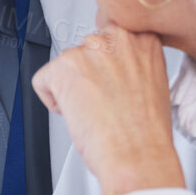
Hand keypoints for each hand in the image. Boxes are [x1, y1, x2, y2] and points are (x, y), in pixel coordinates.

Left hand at [32, 23, 185, 194]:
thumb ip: (133, 65)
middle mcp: (117, 38)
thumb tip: (113, 70)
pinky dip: (52, 101)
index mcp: (143, 39)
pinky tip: (75, 115)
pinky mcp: (63, 67)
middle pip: (87, 52)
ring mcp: (89, 50)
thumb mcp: (153, 84)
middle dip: (89, 77)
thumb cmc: (147, 133)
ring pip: (65, 66)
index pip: (111, 38)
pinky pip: (42, 81)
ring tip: (95, 112)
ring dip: (72, 89)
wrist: (138, 156)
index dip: (107, 67)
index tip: (110, 83)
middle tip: (103, 103)